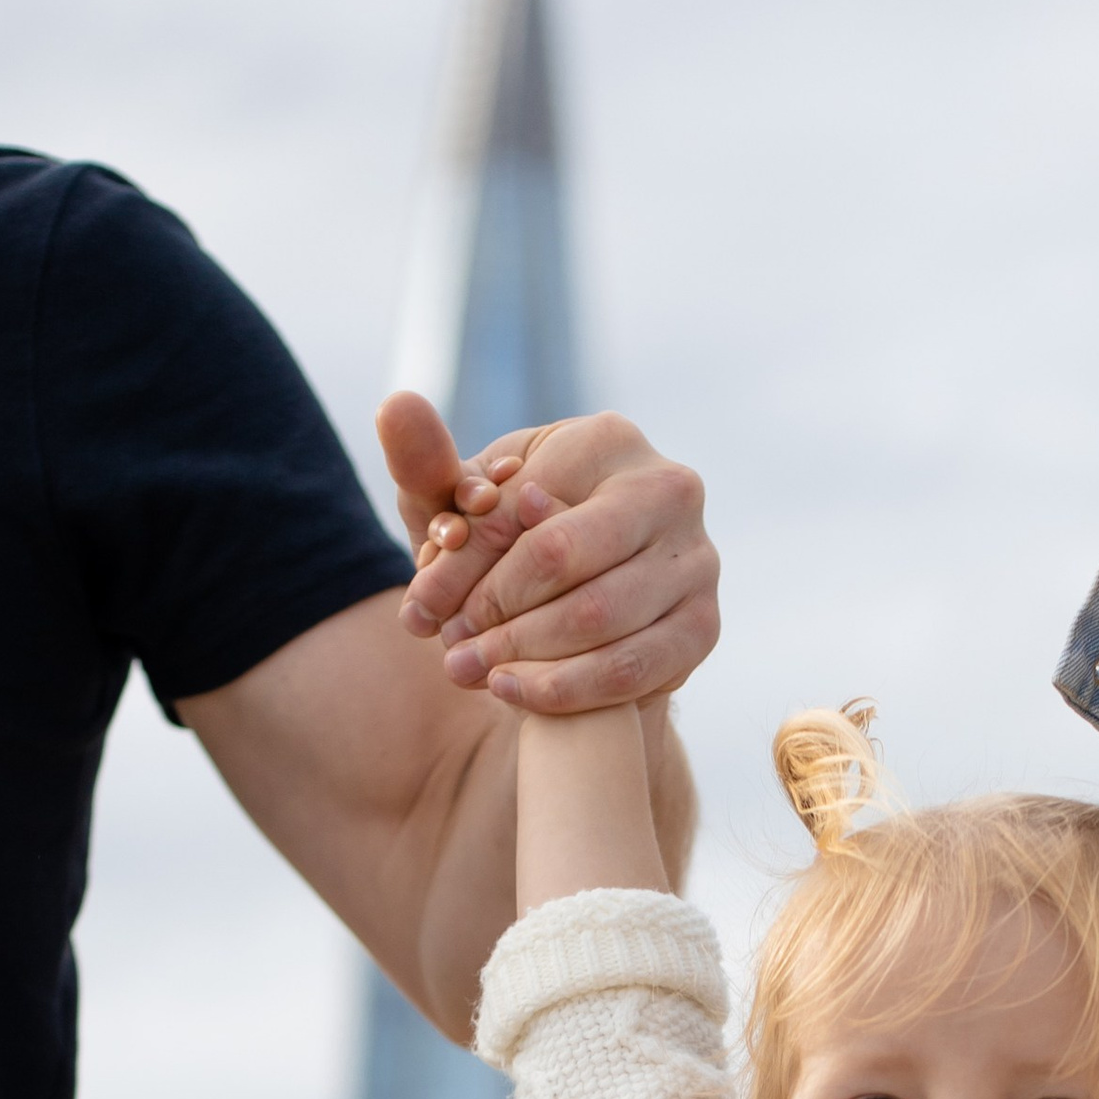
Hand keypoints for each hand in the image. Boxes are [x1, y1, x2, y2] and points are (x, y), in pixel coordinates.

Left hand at [377, 397, 718, 712]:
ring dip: (522, 655)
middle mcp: (669, 489)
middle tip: (448, 648)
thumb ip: (427, 463)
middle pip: (562, 562)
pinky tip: (514, 691)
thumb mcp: (467, 504)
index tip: (419, 609)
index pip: (523, 513)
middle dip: (493, 614)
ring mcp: (697, 560)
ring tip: (471, 671)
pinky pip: (631, 670)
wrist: (592, 594)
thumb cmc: (517, 539)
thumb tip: (395, 407)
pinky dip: (563, 689)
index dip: (461, 568)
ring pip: (598, 620)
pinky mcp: (703, 626)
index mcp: (609, 440)